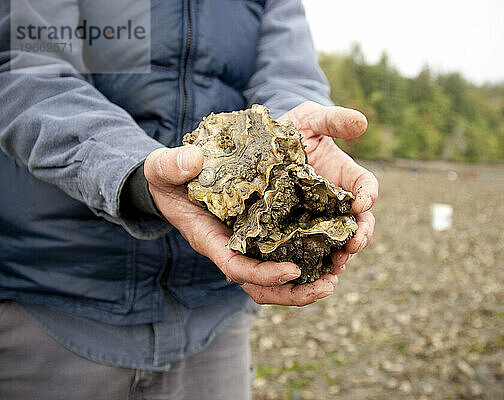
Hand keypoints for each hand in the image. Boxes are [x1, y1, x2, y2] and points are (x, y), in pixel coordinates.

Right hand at [144, 145, 337, 305]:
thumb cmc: (166, 176)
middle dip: (293, 293)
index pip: (235, 267)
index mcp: (209, 239)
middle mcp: (230, 248)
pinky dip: (306, 258)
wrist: (175, 178)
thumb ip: (170, 165)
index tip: (292, 271)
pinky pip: (283, 253)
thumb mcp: (161, 168)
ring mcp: (246, 244)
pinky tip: (331, 251)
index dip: (262, 275)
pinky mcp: (260, 233)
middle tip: (328, 286)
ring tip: (335, 277)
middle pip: (261, 285)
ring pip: (275, 277)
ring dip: (305, 283)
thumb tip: (191, 160)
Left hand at [279, 101, 377, 274]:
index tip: (361, 201)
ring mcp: (318, 221)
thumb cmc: (291, 130)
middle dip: (360, 237)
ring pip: (337, 244)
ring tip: (337, 265)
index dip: (368, 195)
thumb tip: (362, 122)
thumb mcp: (311, 119)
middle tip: (354, 245)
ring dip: (340, 256)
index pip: (366, 188)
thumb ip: (334, 119)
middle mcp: (337, 204)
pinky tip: (310, 273)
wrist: (263, 148)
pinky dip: (314, 266)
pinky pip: (309, 254)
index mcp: (347, 178)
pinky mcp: (295, 234)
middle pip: (359, 225)